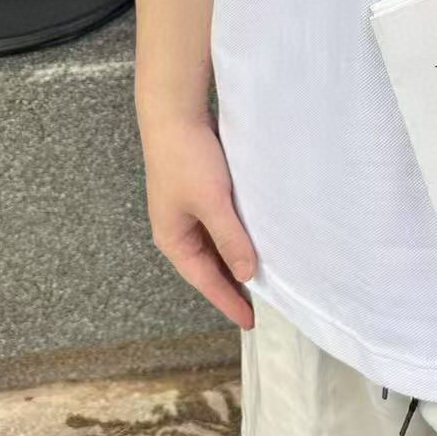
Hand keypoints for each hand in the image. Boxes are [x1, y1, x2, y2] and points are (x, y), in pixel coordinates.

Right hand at [139, 107, 256, 329]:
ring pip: (215, 245)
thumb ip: (231, 239)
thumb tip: (248, 275)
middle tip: (262, 303)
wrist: (174, 112)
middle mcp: (178, 229)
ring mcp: (186, 211)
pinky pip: (219, 225)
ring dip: (235, 258)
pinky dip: (235, 236)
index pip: (205, 281)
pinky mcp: (198, 192)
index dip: (229, 301)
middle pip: (209, 266)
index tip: (251, 322)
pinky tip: (254, 237)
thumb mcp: (213, 203)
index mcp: (173, 239)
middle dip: (232, 284)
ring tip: (262, 275)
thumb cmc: (188, 159)